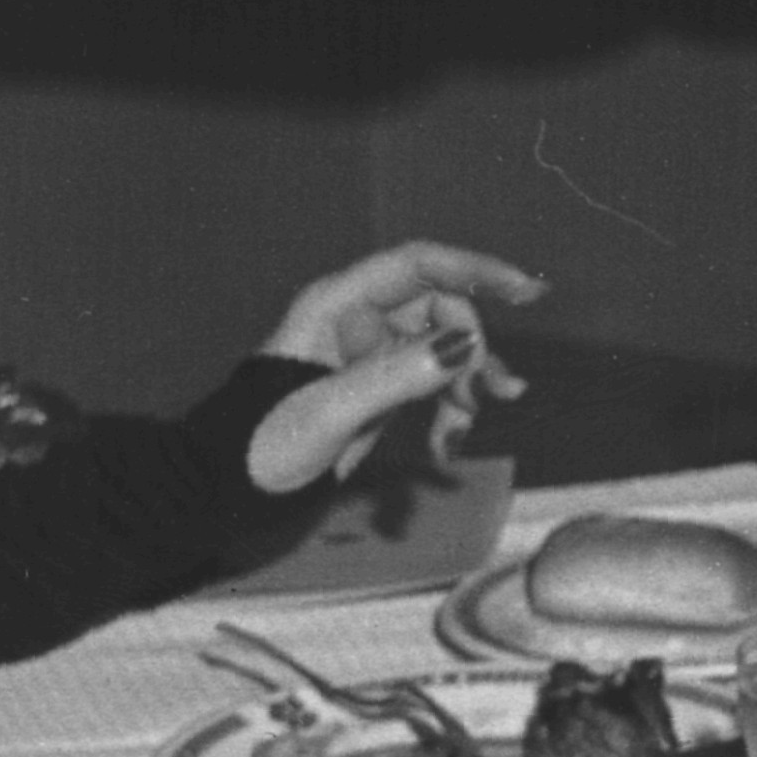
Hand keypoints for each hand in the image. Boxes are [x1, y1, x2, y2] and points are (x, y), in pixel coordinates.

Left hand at [247, 241, 540, 493]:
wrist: (230, 489)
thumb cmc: (263, 441)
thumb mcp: (331, 410)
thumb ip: (395, 377)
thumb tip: (463, 347)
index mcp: (338, 304)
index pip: (419, 266)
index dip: (475, 270)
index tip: (525, 291)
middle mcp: (360, 319)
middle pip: (441, 310)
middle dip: (471, 350)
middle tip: (483, 395)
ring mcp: (372, 355)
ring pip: (443, 349)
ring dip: (466, 385)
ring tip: (466, 427)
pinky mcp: (381, 389)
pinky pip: (432, 384)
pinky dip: (448, 411)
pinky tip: (447, 446)